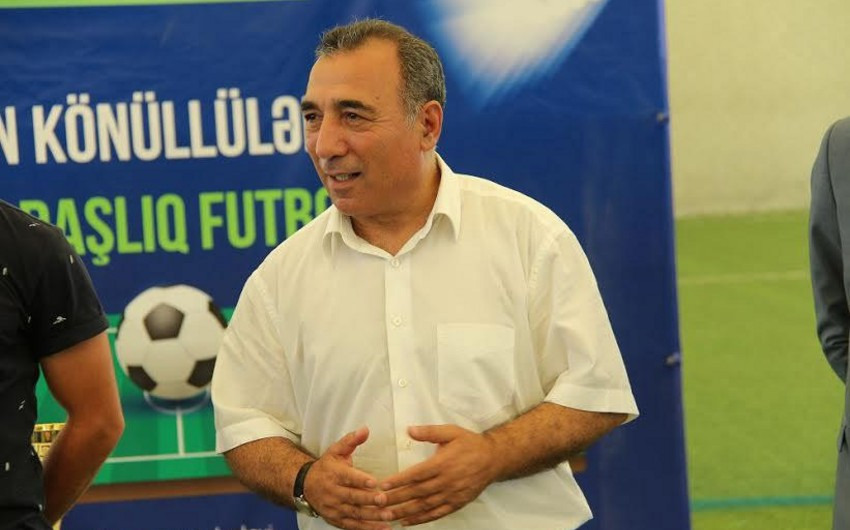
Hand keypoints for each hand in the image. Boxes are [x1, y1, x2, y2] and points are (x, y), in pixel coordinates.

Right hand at [307, 427, 391, 529]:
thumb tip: (365, 429)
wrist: (305, 486)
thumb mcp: (336, 451)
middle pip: (352, 497)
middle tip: (384, 500)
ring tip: (388, 516)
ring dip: (371, 517)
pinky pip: (352, 526)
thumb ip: (351, 441)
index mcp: (334, 474)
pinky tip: (381, 529)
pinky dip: (366, 528)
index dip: (361, 480)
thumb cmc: (326, 467)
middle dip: (369, 500)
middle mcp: (334, 492)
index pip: (348, 477)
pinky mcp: (336, 519)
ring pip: (354, 513)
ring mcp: (335, 508)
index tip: (374, 482)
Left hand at [378, 424, 499, 525]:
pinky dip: (422, 519)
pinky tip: (408, 522)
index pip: (416, 474)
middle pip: (417, 492)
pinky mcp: (457, 503)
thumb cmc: (470, 444)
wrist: (493, 458)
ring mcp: (452, 494)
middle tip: (378, 503)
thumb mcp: (451, 432)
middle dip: (397, 498)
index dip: (399, 480)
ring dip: (405, 512)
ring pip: (425, 505)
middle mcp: (446, 481)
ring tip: (388, 516)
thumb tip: (409, 429)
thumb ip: (430, 432)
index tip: (383, 485)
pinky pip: (437, 513)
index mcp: (443, 463)